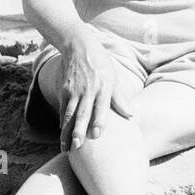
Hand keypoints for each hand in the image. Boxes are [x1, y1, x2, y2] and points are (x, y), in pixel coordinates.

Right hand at [58, 34, 130, 151]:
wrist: (79, 47)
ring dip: (67, 132)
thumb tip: (131, 116)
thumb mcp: (114, 78)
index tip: (96, 135)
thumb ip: (120, 99)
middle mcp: (88, 90)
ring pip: (70, 114)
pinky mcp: (65, 90)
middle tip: (77, 145)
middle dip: (79, 130)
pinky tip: (63, 133)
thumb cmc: (101, 64)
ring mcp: (74, 91)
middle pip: (82, 113)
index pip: (100, 107)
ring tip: (66, 147)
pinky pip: (64, 109)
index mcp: (103, 88)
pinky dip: (63, 121)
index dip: (98, 121)